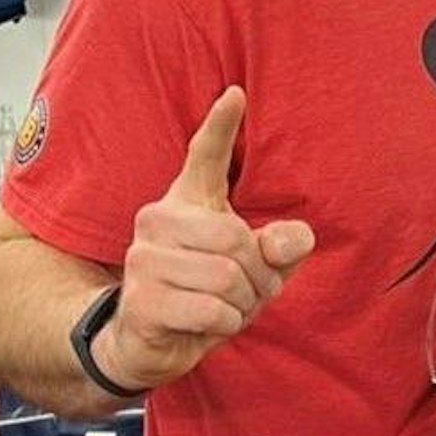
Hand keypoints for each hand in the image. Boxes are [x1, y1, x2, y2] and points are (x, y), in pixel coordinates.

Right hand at [101, 87, 315, 393]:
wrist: (149, 342)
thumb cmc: (207, 294)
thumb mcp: (256, 269)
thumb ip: (281, 249)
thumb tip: (294, 240)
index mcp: (187, 203)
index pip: (203, 157)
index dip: (220, 126)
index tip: (236, 93)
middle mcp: (158, 220)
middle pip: (237, 240)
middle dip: (260, 276)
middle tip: (251, 292)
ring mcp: (144, 258)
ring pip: (227, 278)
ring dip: (242, 304)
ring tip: (228, 307)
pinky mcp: (141, 299)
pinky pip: (212, 310)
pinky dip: (226, 324)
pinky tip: (209, 324)